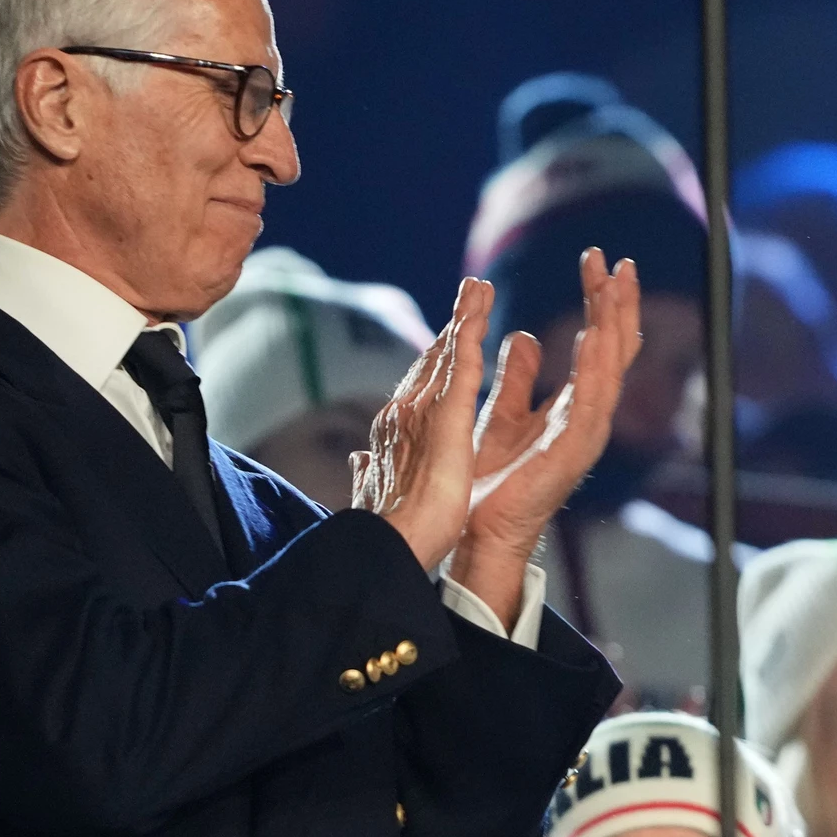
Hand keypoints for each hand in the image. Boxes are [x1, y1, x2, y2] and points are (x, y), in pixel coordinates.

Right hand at [353, 281, 491, 576]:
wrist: (384, 549)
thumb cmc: (384, 533)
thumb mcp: (378, 490)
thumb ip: (368, 470)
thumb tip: (358, 461)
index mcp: (397, 433)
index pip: (421, 387)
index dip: (438, 356)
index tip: (451, 333)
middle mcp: (403, 414)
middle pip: (432, 360)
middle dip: (452, 324)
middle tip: (471, 290)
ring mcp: (421, 412)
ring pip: (445, 354)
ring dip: (463, 317)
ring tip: (479, 286)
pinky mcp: (444, 418)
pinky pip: (460, 369)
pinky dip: (469, 336)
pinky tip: (479, 314)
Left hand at [446, 250, 642, 622]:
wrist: (477, 529)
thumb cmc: (489, 480)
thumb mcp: (501, 413)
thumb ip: (518, 378)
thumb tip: (527, 338)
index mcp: (573, 406)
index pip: (598, 343)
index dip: (600, 301)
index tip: (597, 260)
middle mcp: (587, 417)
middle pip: (614, 350)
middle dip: (617, 303)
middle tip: (616, 260)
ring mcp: (583, 435)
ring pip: (610, 369)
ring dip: (614, 325)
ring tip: (615, 285)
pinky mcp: (571, 452)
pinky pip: (590, 402)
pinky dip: (596, 367)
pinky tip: (597, 334)